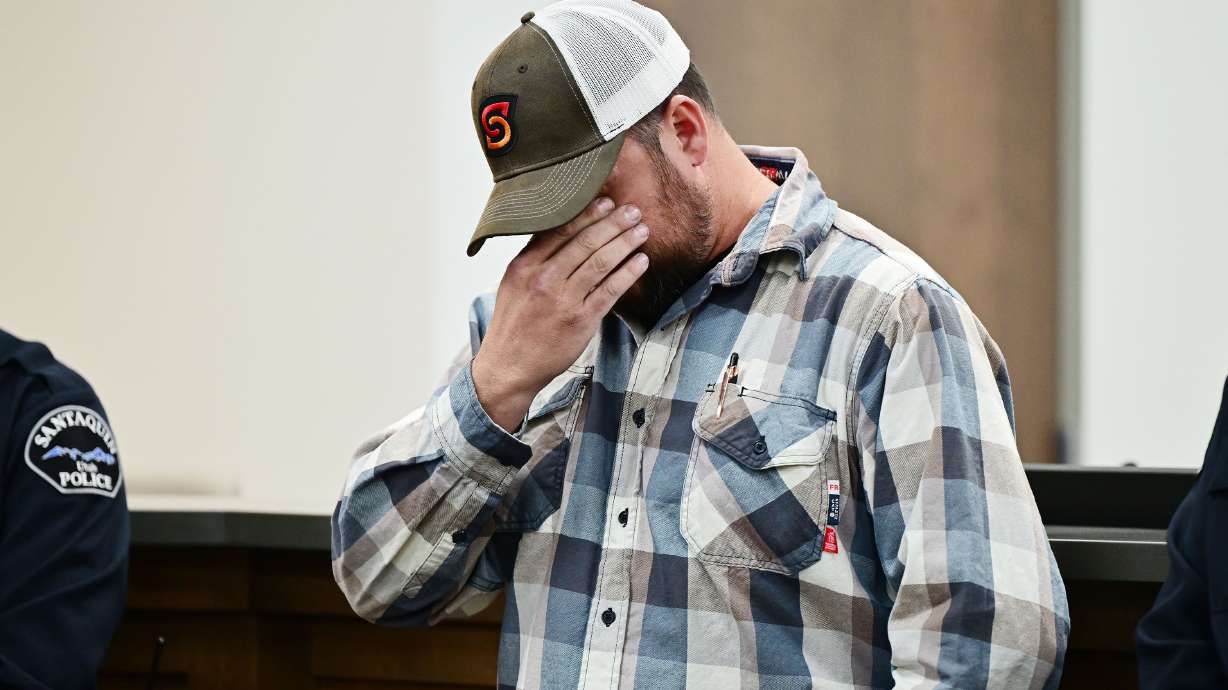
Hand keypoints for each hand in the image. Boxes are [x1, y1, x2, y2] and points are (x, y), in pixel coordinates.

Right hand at [472, 197, 649, 430]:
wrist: (509, 366)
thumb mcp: (513, 282)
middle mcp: (543, 280)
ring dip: (625, 243)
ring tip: (642, 230)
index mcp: (524, 266)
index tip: (606, 201)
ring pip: (600, 262)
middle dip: (613, 223)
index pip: (560, 230)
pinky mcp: (581, 321)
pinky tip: (640, 261)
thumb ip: (535, 256)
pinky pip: (611, 291)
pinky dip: (628, 273)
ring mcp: (563, 301)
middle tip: (633, 210)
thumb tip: (563, 226)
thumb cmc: (514, 322)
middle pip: (584, 242)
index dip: (587, 213)